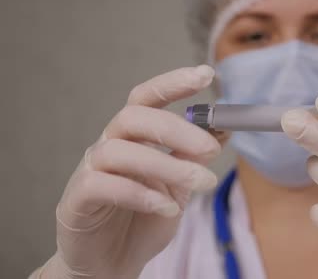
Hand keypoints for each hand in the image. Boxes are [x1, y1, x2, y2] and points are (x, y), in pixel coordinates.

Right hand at [39, 66, 220, 278]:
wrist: (111, 263)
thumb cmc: (143, 219)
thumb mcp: (178, 186)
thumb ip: (192, 157)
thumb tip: (223, 129)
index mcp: (133, 137)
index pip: (146, 98)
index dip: (172, 83)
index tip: (206, 75)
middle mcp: (109, 145)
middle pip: (134, 117)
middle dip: (176, 128)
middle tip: (212, 149)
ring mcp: (90, 170)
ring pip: (121, 151)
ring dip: (168, 165)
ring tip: (202, 183)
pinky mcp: (77, 199)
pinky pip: (104, 185)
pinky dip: (141, 194)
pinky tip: (168, 208)